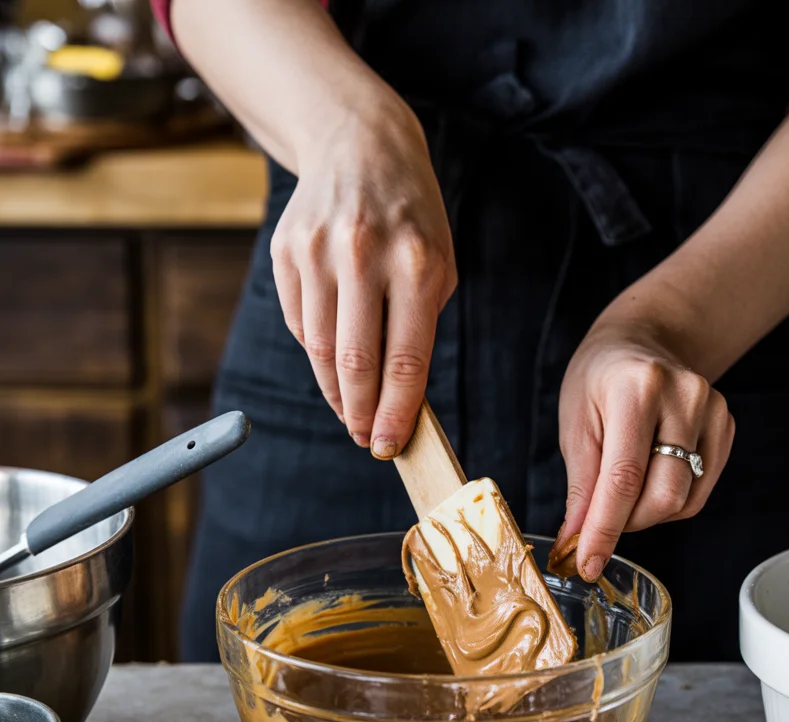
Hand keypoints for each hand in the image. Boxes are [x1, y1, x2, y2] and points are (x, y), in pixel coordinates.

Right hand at [270, 85, 456, 457]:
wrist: (359, 144)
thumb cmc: (410, 218)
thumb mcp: (438, 263)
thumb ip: (420, 329)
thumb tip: (398, 403)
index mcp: (417, 262)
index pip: (404, 360)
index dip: (396, 414)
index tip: (390, 446)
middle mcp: (364, 254)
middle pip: (355, 363)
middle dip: (362, 413)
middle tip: (367, 438)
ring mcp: (317, 250)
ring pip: (319, 350)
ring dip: (336, 392)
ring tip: (352, 410)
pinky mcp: (285, 250)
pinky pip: (299, 323)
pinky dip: (316, 351)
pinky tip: (332, 357)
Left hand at [551, 324, 734, 580]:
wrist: (641, 343)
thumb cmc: (599, 382)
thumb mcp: (575, 424)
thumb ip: (581, 485)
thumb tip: (578, 540)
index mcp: (636, 389)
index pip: (623, 478)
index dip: (605, 530)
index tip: (587, 564)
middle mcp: (684, 396)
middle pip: (663, 496)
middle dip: (626, 522)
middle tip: (600, 516)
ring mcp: (713, 410)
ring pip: (683, 501)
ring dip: (646, 513)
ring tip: (624, 488)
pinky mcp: (727, 427)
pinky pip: (699, 494)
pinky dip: (669, 502)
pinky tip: (650, 478)